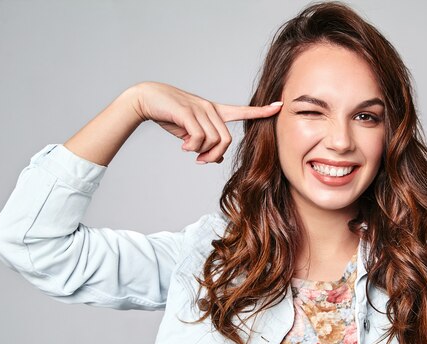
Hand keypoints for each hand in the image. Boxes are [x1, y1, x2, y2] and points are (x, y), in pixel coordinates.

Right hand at [131, 82, 281, 162]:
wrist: (147, 99)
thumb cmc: (170, 116)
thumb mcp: (190, 133)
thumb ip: (206, 144)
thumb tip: (219, 160)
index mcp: (214, 111)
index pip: (243, 110)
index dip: (261, 111)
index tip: (279, 106)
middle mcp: (211, 109)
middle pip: (226, 140)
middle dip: (215, 156)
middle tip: (201, 161)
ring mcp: (200, 109)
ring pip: (214, 141)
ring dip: (202, 153)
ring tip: (188, 151)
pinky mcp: (188, 112)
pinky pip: (199, 138)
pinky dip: (192, 147)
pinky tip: (183, 146)